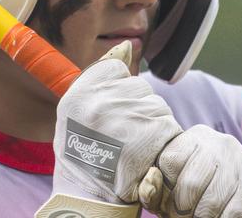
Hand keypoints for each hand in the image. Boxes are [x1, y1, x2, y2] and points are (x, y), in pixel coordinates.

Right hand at [51, 41, 182, 203]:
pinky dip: (162, 139)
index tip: (108, 114)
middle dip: (135, 108)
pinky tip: (146, 154)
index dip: (116, 91)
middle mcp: (100, 102)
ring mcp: (125, 118)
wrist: (89, 197)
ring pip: (155, 104)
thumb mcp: (75, 110)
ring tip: (131, 146)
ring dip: (150, 123)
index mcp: (78, 92)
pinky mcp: (149, 136)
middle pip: (137, 86)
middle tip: (119, 135)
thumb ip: (100, 76)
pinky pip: (166, 124)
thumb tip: (126, 45)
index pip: (114, 69)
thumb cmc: (81, 154)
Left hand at [138, 125, 241, 216]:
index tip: (173, 201)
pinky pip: (233, 212)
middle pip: (189, 184)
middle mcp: (219, 142)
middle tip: (188, 215)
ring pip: (211, 202)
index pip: (168, 162)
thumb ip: (153, 188)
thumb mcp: (175, 189)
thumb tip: (151, 179)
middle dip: (184, 211)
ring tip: (207, 216)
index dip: (167, 189)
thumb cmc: (204, 195)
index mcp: (195, 137)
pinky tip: (226, 215)